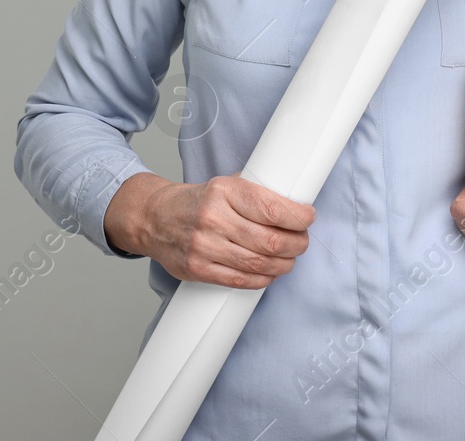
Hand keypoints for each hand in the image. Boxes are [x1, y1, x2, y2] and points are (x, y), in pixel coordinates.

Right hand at [116, 171, 315, 288]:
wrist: (156, 218)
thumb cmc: (198, 201)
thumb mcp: (225, 184)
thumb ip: (256, 192)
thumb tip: (294, 203)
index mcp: (224, 191)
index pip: (271, 209)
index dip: (298, 218)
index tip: (308, 218)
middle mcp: (213, 218)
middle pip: (270, 240)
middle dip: (296, 244)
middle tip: (302, 241)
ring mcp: (204, 246)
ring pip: (258, 263)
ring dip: (283, 264)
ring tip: (289, 258)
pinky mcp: (198, 269)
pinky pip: (240, 281)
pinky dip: (262, 279)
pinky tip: (269, 272)